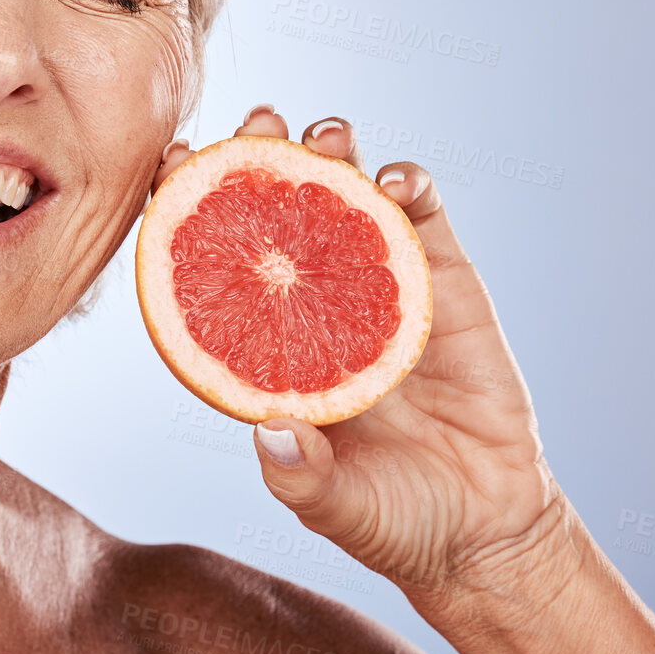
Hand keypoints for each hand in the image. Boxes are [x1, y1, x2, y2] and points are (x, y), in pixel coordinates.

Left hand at [151, 106, 567, 607]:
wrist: (483, 529)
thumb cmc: (391, 517)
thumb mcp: (337, 507)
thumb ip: (303, 477)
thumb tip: (271, 431)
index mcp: (266, 343)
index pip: (214, 264)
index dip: (190, 212)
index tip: (172, 166)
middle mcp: (311, 302)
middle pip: (274, 211)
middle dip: (259, 157)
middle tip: (254, 124)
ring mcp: (376, 283)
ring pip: (346, 198)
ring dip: (334, 155)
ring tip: (324, 134)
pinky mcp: (442, 283)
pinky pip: (424, 221)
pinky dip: (412, 189)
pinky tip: (397, 180)